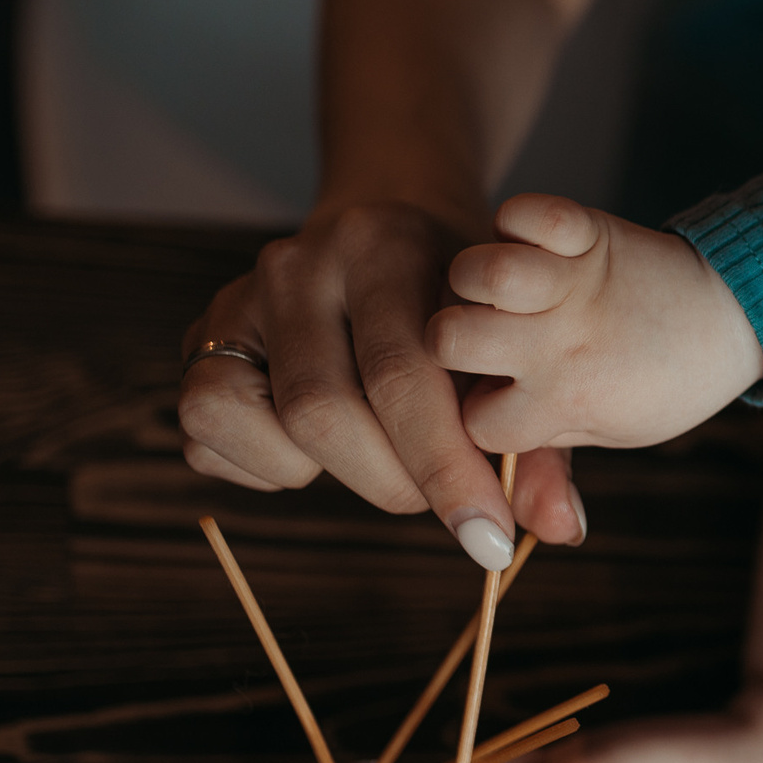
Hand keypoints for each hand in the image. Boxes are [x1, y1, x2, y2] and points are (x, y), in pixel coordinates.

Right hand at [178, 201, 587, 563]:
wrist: (395, 223)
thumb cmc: (462, 302)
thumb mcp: (512, 345)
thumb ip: (539, 439)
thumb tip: (563, 529)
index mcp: (382, 245)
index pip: (402, 375)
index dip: (445, 470)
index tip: (489, 540)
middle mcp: (296, 265)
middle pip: (324, 412)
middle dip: (394, 482)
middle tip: (444, 506)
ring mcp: (237, 299)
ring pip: (260, 427)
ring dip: (329, 474)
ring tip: (382, 457)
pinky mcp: (199, 339)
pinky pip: (210, 436)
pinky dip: (269, 467)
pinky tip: (321, 447)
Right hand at [431, 194, 762, 453]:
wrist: (731, 314)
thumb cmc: (653, 380)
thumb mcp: (605, 430)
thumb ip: (543, 467)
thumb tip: (508, 548)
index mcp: (562, 402)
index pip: (468, 419)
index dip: (464, 408)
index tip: (484, 394)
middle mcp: (561, 343)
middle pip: (449, 341)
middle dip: (444, 339)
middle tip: (472, 336)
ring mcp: (572, 284)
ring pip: (479, 273)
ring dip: (471, 274)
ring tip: (491, 290)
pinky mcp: (588, 232)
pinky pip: (528, 211)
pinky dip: (517, 217)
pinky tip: (522, 239)